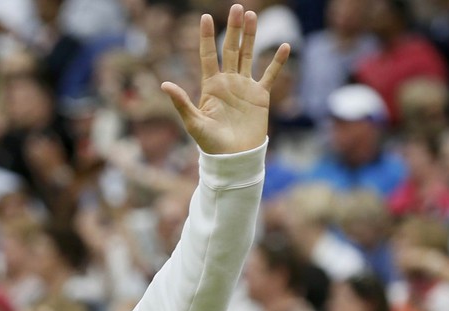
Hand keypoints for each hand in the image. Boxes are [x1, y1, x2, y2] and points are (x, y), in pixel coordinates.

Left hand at [160, 6, 288, 155]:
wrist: (234, 158)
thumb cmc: (211, 144)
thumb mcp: (193, 123)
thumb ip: (181, 103)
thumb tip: (164, 85)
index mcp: (211, 85)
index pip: (207, 55)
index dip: (206, 36)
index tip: (205, 17)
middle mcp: (228, 82)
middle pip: (230, 49)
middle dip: (233, 29)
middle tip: (237, 8)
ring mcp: (245, 87)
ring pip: (248, 55)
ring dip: (251, 37)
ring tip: (252, 16)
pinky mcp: (260, 96)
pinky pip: (270, 75)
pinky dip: (277, 62)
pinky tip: (284, 46)